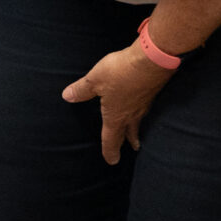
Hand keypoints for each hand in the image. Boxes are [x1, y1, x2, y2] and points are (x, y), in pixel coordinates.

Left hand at [62, 43, 172, 164]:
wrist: (152, 60)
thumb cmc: (121, 72)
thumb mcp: (95, 80)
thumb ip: (82, 90)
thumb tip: (67, 96)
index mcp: (116, 117)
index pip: (111, 139)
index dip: (110, 151)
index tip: (111, 161)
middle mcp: (131, 115)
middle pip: (128, 133)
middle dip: (127, 142)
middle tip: (131, 149)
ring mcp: (144, 105)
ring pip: (140, 122)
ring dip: (137, 130)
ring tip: (138, 135)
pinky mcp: (153, 93)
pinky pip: (147, 110)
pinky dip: (144, 114)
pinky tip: (144, 108)